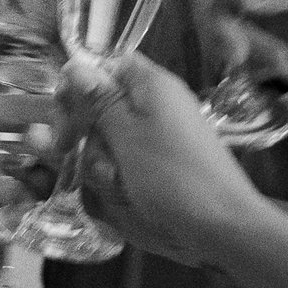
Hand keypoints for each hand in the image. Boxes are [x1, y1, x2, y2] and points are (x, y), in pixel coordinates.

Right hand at [56, 55, 279, 269]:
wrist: (224, 224)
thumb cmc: (171, 175)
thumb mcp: (125, 136)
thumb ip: (97, 100)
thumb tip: (74, 64)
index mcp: (152, 85)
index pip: (107, 65)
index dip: (80, 85)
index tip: (62, 115)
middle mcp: (160, 101)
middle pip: (105, 100)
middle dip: (83, 127)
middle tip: (66, 151)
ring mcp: (166, 130)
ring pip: (114, 132)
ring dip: (100, 155)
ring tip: (108, 179)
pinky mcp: (168, 157)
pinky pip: (132, 153)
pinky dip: (120, 169)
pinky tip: (121, 188)